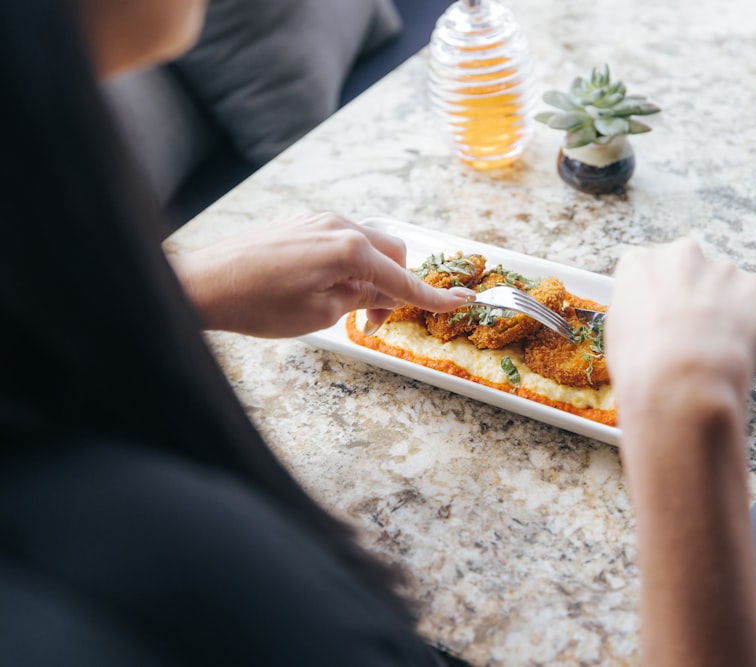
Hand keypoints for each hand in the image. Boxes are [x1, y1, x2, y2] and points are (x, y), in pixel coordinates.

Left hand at [171, 213, 471, 337]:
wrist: (204, 284)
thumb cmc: (257, 304)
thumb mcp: (320, 314)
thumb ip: (361, 299)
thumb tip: (380, 293)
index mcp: (351, 251)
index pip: (404, 279)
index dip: (435, 297)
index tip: (462, 301)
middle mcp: (340, 226)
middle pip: (394, 253)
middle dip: (395, 286)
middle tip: (371, 320)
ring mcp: (319, 220)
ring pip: (369, 245)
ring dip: (371, 275)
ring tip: (344, 307)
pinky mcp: (302, 223)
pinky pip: (343, 240)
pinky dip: (350, 263)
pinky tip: (326, 287)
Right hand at [606, 238, 755, 416]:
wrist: (683, 381)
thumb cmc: (644, 365)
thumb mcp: (618, 334)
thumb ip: (640, 312)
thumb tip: (655, 323)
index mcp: (642, 264)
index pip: (651, 271)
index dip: (661, 299)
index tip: (665, 319)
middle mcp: (683, 256)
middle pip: (692, 269)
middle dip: (695, 294)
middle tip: (694, 332)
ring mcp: (724, 269)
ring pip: (728, 286)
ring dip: (726, 310)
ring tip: (717, 349)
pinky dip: (755, 322)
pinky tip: (739, 348)